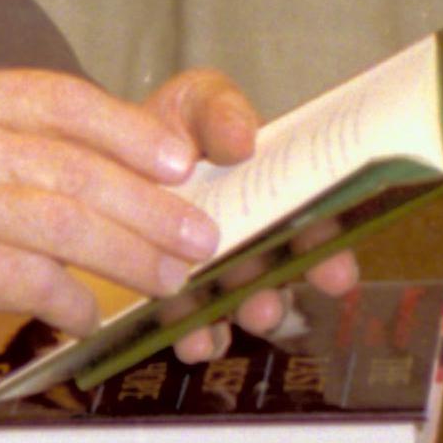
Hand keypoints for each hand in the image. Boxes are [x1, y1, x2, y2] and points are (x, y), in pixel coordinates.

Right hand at [0, 65, 221, 385]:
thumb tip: (98, 166)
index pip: (60, 99)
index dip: (129, 131)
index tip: (180, 161)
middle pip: (75, 167)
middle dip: (150, 206)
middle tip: (197, 234)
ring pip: (63, 223)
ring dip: (128, 255)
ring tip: (167, 276)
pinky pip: (26, 279)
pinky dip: (69, 299)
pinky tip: (88, 313)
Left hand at [144, 67, 361, 365]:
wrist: (108, 153)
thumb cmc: (170, 129)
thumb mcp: (198, 103)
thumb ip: (221, 112)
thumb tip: (242, 140)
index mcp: (276, 197)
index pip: (317, 231)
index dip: (329, 253)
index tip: (335, 272)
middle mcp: (256, 244)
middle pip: (279, 280)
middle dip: (279, 298)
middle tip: (267, 306)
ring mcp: (217, 275)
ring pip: (240, 310)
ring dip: (239, 321)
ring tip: (231, 321)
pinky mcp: (175, 297)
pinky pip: (193, 328)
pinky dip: (197, 337)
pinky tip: (191, 339)